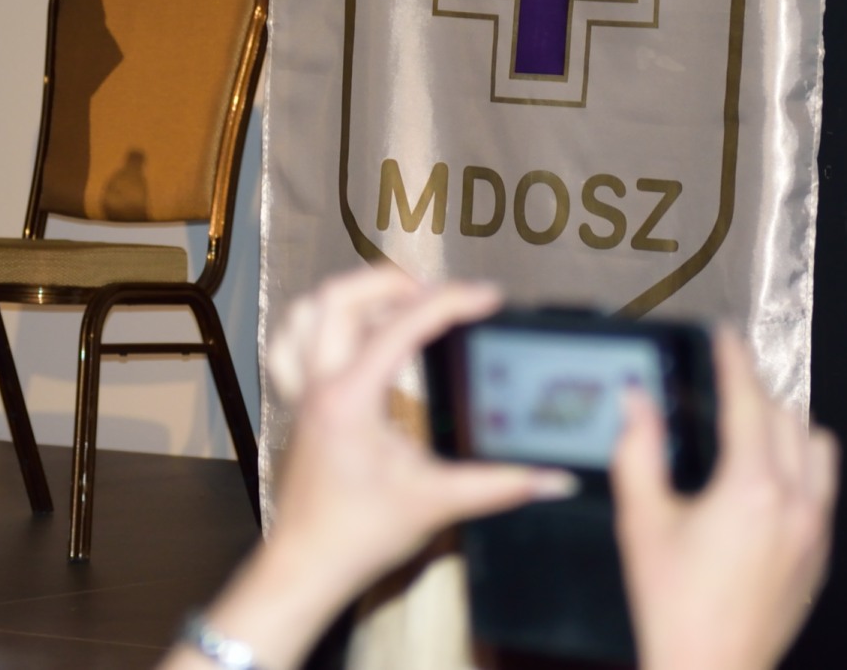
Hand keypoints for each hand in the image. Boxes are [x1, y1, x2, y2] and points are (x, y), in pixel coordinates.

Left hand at [159, 270, 573, 669]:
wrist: (308, 564)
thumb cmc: (359, 534)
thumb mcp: (437, 503)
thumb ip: (500, 485)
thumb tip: (555, 478)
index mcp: (352, 398)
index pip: (402, 327)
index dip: (451, 302)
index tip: (488, 297)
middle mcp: (320, 383)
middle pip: (339, 298)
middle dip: (390, 282)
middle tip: (437, 293)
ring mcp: (302, 390)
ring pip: (307, 312)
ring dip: (350, 295)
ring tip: (396, 301)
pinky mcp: (298, 403)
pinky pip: (291, 343)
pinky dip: (319, 324)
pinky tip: (351, 332)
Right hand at [611, 329, 836, 669]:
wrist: (709, 668)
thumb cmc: (674, 606)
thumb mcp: (641, 520)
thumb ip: (637, 450)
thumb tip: (635, 402)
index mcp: (751, 488)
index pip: (749, 400)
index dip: (734, 360)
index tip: (724, 337)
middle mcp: (795, 503)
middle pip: (787, 417)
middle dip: (756, 389)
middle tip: (726, 378)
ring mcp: (814, 530)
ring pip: (817, 447)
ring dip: (788, 424)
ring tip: (752, 422)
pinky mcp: (819, 555)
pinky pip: (823, 487)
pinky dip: (801, 463)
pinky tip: (767, 474)